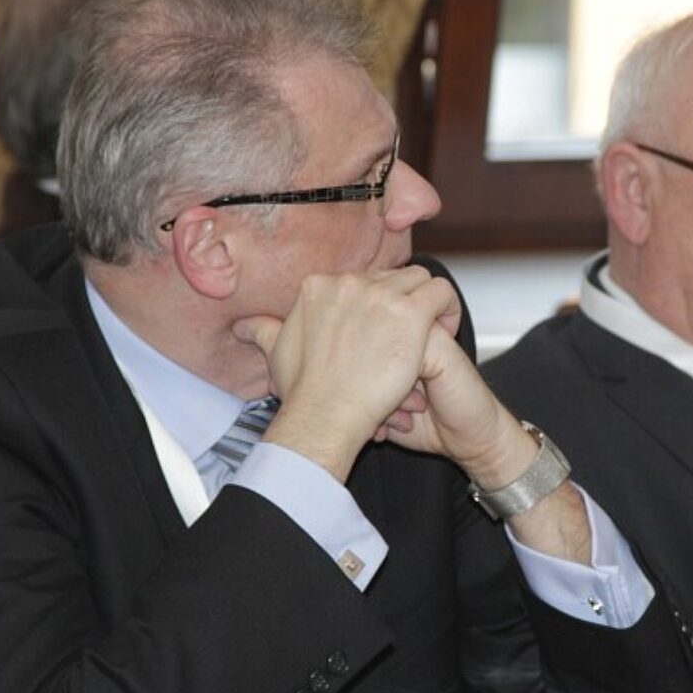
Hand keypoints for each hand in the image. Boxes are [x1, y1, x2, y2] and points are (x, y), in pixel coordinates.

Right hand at [233, 267, 459, 479]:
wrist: (324, 415)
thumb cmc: (305, 394)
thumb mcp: (278, 354)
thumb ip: (264, 332)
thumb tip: (244, 326)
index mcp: (318, 286)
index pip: (362, 278)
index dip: (377, 301)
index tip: (382, 327)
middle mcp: (348, 283)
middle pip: (391, 276)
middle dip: (402, 303)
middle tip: (408, 334)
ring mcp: (379, 295)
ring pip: (419, 279)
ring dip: (427, 304)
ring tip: (431, 331)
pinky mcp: (407, 313)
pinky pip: (441, 292)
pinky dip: (448, 308)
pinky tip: (444, 331)